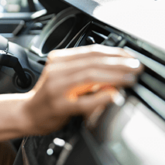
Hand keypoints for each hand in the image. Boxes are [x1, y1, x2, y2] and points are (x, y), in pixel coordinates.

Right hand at [24, 44, 142, 134]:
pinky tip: (113, 95)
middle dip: (118, 63)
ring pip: (90, 75)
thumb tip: (115, 68)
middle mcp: (56, 69)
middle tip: (136, 67)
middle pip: (92, 61)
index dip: (114, 52)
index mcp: (58, 59)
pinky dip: (101, 97)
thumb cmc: (48, 96)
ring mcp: (56, 87)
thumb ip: (85, 70)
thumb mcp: (64, 75)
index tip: (130, 56)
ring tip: (130, 78)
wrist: (28, 113)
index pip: (90, 51)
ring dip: (114, 76)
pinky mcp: (59, 106)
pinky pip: (84, 100)